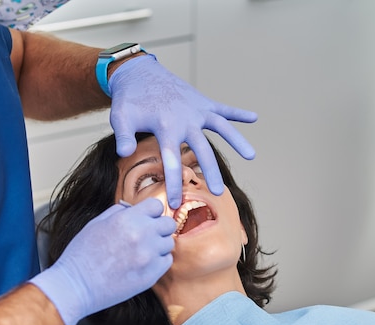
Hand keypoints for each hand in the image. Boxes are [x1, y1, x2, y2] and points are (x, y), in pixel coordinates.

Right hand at [30, 198, 175, 324]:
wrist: (76, 286)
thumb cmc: (81, 254)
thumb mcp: (96, 224)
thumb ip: (118, 212)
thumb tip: (133, 208)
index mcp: (126, 219)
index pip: (156, 205)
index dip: (151, 212)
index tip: (146, 219)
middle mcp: (141, 235)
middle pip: (168, 224)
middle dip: (160, 227)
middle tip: (148, 236)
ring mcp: (148, 256)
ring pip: (168, 244)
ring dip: (159, 246)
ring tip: (142, 252)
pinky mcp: (151, 275)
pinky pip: (166, 261)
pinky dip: (158, 261)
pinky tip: (143, 264)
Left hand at [108, 54, 257, 208]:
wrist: (139, 72)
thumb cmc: (129, 99)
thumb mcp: (120, 117)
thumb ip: (123, 136)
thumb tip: (124, 154)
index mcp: (166, 126)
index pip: (171, 160)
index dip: (173, 183)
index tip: (175, 202)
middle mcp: (186, 118)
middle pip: (202, 149)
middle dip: (211, 172)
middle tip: (219, 193)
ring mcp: (197, 109)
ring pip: (221, 127)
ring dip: (237, 140)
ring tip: (251, 156)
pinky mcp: (202, 102)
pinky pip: (223, 108)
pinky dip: (238, 113)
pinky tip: (254, 118)